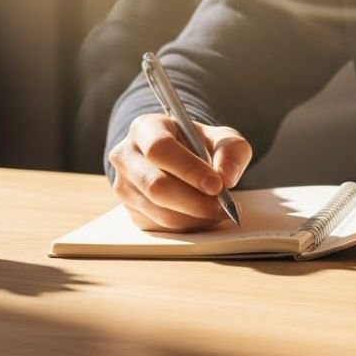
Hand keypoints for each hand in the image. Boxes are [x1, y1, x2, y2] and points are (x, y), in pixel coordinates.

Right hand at [108, 114, 251, 230]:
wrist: (183, 158)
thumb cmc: (200, 144)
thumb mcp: (222, 138)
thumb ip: (231, 151)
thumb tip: (226, 177)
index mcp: (145, 128)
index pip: (160, 148)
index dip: (188, 169)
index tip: (216, 185)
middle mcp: (126, 156)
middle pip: (154, 185)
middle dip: (194, 201)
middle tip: (223, 207)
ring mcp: (124, 186)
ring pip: (158, 210)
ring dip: (194, 217)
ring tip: (218, 212)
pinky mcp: (130, 211)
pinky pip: (159, 226)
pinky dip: (187, 226)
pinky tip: (203, 217)